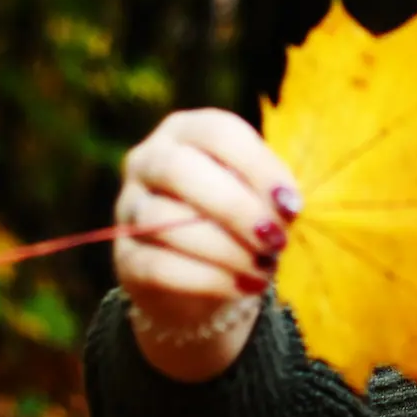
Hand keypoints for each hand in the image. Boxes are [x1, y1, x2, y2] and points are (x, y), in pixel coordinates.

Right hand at [112, 109, 302, 381]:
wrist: (201, 273)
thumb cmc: (237, 218)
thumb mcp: (257, 195)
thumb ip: (269, 193)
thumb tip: (285, 207)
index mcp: (186, 131)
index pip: (218, 133)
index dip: (259, 167)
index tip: (292, 206)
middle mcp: (148, 160)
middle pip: (179, 170)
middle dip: (236, 208)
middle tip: (276, 239)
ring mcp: (129, 207)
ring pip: (164, 221)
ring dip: (225, 249)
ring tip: (263, 267)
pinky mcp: (125, 257)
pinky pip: (158, 266)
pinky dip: (209, 279)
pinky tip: (243, 285)